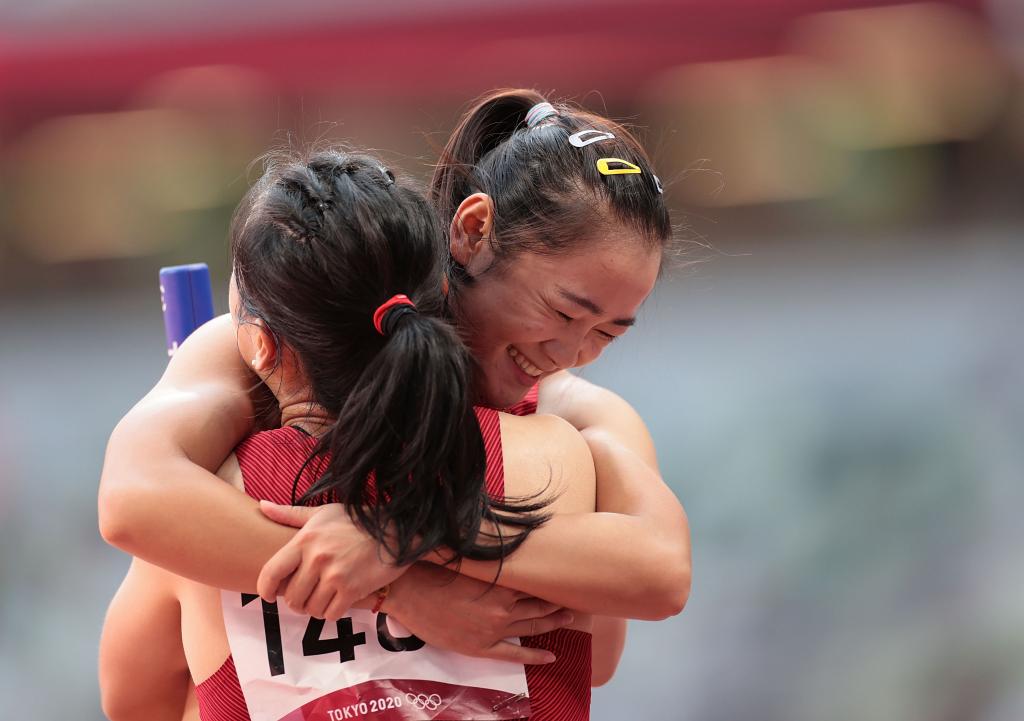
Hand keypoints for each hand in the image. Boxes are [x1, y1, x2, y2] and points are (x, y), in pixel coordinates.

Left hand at [257, 502, 405, 619]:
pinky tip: (338, 601)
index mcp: (305, 540)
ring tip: (323, 597)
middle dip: (296, 602)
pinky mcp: (352, 589)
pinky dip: (332, 612)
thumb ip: (290, 514)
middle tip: (306, 596)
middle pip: (291, 598)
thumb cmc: (357, 521)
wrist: (397, 532)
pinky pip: (331, 614)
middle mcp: (317, 558)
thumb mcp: (324, 513)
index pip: (271, 572)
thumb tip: (262, 506)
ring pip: (310, 609)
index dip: (265, 589)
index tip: (269, 595)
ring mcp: (335, 575)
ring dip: (315, 608)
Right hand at [384, 563, 572, 664]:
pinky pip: (514, 654)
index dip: (553, 578)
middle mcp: (502, 606)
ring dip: (553, 623)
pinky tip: (551, 656)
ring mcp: (494, 628)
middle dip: (558, 601)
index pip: (536, 581)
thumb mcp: (469, 553)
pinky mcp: (481, 647)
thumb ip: (491, 551)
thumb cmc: (434, 568)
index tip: (566, 573)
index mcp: (500, 581)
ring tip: (569, 618)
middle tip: (576, 598)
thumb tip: (508, 535)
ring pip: (532, 626)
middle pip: (540, 604)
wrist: (407, 591)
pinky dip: (535, 656)